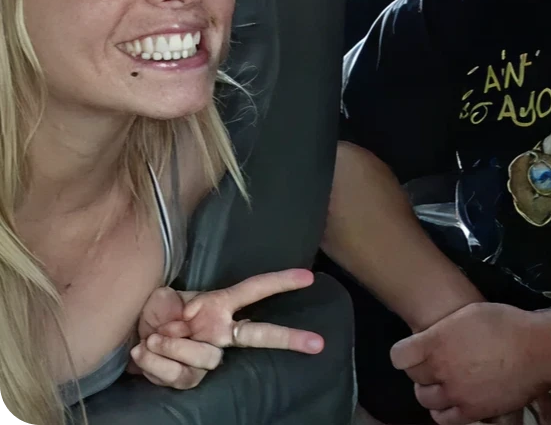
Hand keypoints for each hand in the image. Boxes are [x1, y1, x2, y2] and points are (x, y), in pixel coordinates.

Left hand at [126, 268, 323, 389]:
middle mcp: (220, 331)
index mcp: (218, 305)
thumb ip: (172, 304)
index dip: (281, 282)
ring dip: (174, 347)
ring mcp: (208, 355)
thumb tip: (185, 318)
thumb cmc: (151, 314)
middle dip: (289, 338)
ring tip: (154, 337)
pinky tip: (145, 351)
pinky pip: (182, 375)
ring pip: (207, 357)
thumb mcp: (159, 297)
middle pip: (259, 334)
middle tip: (317, 343)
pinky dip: (157, 362)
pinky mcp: (191, 378)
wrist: (128, 342)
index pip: (254, 290)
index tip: (308, 277)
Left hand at [390, 302, 550, 424]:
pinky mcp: (471, 412)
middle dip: (421, 370)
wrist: (538, 350)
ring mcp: (455, 393)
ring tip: (444, 383)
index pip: (399, 356)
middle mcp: (441, 369)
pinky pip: (444, 419)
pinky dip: (443, 411)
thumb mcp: (471, 312)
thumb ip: (446, 327)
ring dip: (430, 391)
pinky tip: (451, 402)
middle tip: (435, 364)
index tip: (414, 350)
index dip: (406, 352)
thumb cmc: (507, 324)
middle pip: (414, 377)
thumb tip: (432, 337)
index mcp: (437, 342)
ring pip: (426, 399)